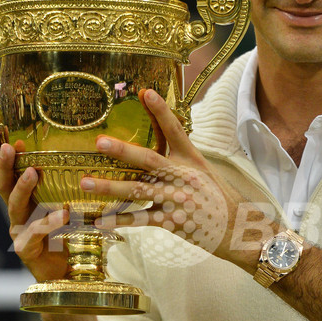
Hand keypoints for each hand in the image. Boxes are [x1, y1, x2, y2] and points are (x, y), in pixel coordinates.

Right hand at [0, 127, 69, 282]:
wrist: (63, 271)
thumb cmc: (62, 233)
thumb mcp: (61, 202)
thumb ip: (58, 183)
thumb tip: (66, 151)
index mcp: (22, 197)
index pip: (5, 170)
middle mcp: (16, 211)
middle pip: (4, 185)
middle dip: (3, 165)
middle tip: (8, 147)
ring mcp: (19, 229)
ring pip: (16, 206)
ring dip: (23, 188)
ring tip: (32, 173)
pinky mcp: (27, 247)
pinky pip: (38, 232)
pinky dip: (50, 222)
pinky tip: (63, 214)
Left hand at [82, 89, 274, 270]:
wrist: (236, 228)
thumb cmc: (216, 196)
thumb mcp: (202, 169)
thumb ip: (179, 154)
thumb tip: (161, 130)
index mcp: (191, 159)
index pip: (174, 130)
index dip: (160, 111)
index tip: (146, 92)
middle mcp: (182, 177)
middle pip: (149, 160)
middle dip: (123, 151)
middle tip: (99, 142)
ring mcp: (175, 200)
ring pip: (138, 191)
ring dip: (109, 187)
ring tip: (85, 182)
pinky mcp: (171, 221)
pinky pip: (139, 220)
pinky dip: (118, 221)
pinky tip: (99, 220)